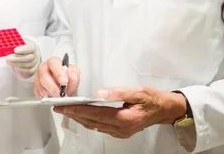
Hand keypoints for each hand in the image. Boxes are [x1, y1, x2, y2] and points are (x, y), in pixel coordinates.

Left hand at [6, 37, 40, 77]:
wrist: (28, 52)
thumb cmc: (22, 46)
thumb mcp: (19, 41)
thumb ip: (14, 42)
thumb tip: (5, 42)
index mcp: (33, 46)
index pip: (30, 48)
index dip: (23, 49)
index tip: (15, 50)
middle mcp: (36, 54)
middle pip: (28, 58)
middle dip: (17, 58)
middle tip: (8, 58)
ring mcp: (36, 62)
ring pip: (28, 65)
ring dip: (17, 64)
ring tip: (8, 61)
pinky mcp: (34, 69)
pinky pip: (28, 70)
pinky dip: (21, 69)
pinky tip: (15, 66)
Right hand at [34, 56, 80, 97]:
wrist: (64, 83)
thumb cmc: (67, 76)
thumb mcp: (74, 73)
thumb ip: (74, 74)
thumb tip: (72, 77)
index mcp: (53, 62)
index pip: (53, 64)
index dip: (58, 73)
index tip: (64, 82)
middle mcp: (44, 68)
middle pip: (44, 77)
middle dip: (53, 88)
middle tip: (60, 94)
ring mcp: (38, 77)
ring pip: (40, 86)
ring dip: (50, 93)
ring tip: (58, 94)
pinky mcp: (36, 86)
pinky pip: (37, 92)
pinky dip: (45, 96)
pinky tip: (51, 94)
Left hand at [53, 86, 186, 137]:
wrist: (165, 110)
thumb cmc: (153, 99)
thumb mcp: (138, 91)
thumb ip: (118, 92)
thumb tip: (99, 93)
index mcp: (125, 119)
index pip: (95, 114)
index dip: (77, 110)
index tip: (64, 106)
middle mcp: (121, 129)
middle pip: (91, 122)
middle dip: (73, 114)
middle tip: (58, 107)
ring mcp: (120, 132)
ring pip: (94, 126)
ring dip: (79, 118)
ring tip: (66, 110)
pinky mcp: (120, 131)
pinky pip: (100, 127)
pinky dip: (88, 120)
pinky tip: (82, 114)